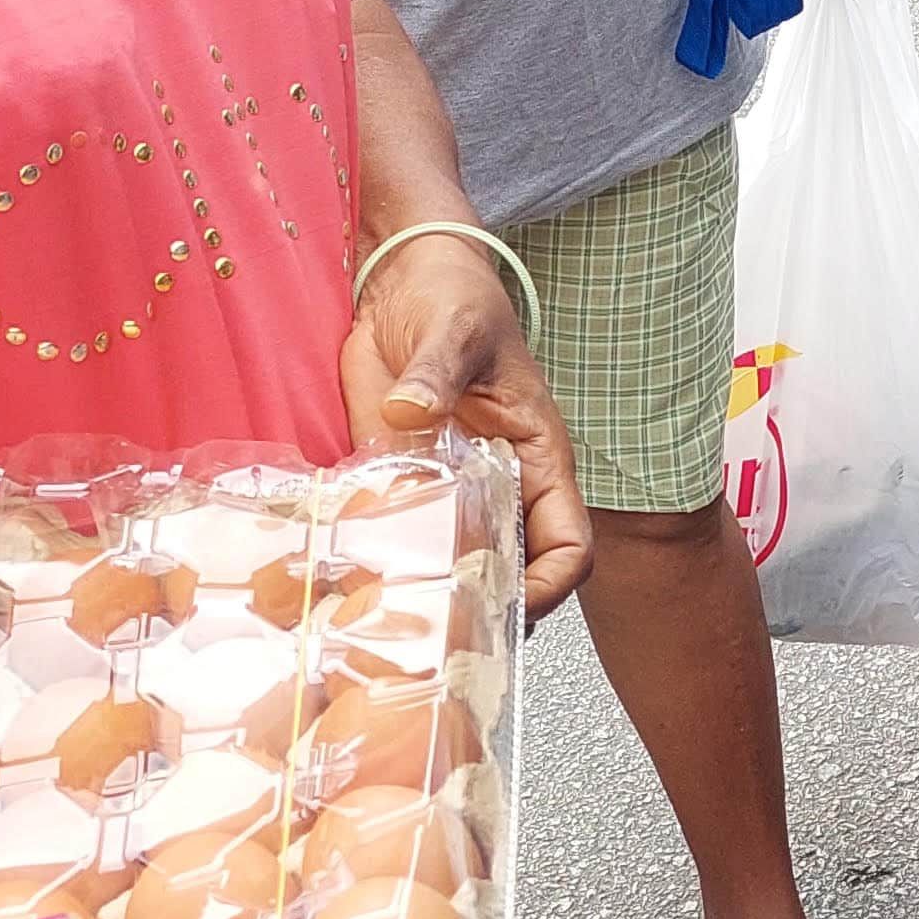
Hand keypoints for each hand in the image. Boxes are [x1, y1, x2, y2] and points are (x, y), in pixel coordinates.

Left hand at [342, 233, 590, 613]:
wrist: (402, 278)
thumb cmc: (454, 296)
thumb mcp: (456, 329)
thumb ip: (435, 374)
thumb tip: (409, 410)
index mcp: (538, 459)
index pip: (567, 544)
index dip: (550, 585)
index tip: (510, 607)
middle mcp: (499, 487)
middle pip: (514, 573)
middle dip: (488, 612)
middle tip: (442, 640)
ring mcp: (446, 489)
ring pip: (456, 565)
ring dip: (434, 596)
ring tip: (393, 629)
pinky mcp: (396, 481)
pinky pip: (396, 538)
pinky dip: (381, 565)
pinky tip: (350, 585)